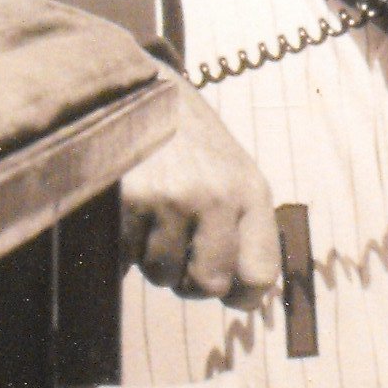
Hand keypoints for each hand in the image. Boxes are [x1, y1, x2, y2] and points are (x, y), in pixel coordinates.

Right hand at [120, 75, 280, 308]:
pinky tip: (132, 214)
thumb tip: (241, 299)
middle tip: (181, 257)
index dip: (244, 296)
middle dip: (191, 282)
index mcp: (250, 191)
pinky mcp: (131, 199)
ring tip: (154, 222)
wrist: (141, 88)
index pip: (261, 273)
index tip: (230, 294)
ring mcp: (173, 198)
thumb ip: (243, 228)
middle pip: (210, 285)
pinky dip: (126, 247)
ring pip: (163, 275)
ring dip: (155, 261)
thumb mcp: (233, 172)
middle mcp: (217, 196)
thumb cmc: (190, 142)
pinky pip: (128, 257)